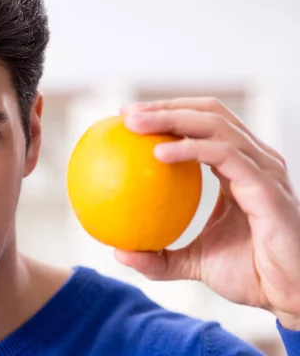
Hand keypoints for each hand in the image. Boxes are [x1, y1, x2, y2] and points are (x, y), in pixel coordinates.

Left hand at [114, 97, 299, 329]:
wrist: (287, 295)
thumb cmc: (249, 274)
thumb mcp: (195, 263)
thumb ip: (158, 257)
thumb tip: (120, 254)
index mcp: (240, 167)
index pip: (203, 124)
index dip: (168, 113)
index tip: (129, 117)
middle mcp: (255, 160)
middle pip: (208, 113)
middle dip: (165, 107)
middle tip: (126, 113)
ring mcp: (264, 169)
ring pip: (216, 125)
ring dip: (171, 118)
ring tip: (134, 123)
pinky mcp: (266, 186)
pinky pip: (224, 155)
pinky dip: (190, 148)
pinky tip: (158, 154)